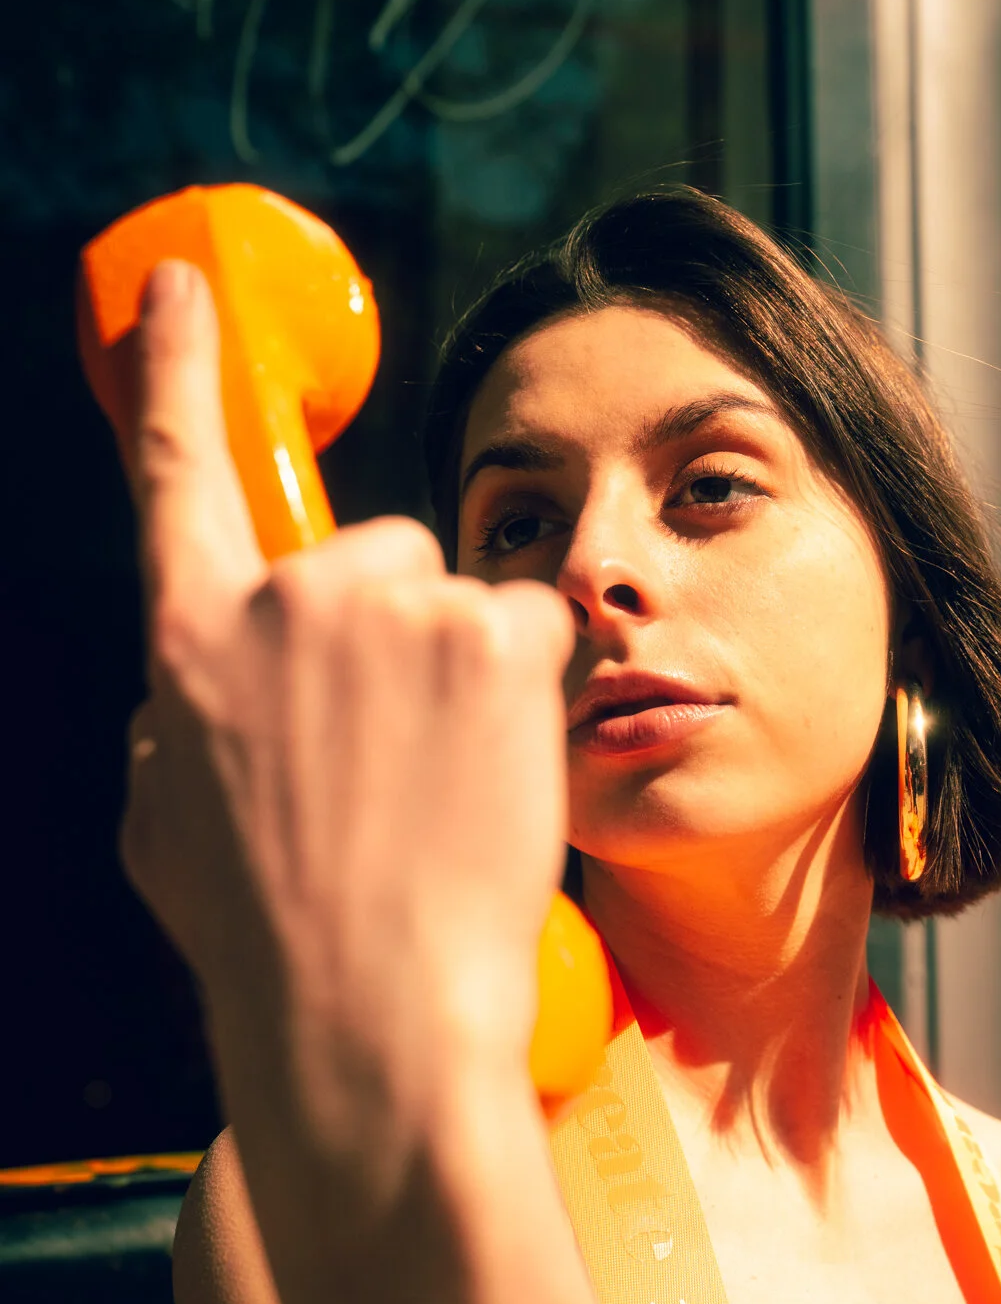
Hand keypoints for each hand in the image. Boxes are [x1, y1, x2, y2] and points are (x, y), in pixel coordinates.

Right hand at [121, 260, 573, 1153]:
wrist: (373, 1012)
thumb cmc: (269, 939)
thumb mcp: (170, 827)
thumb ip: (180, 725)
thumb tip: (198, 687)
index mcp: (191, 643)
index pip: (176, 473)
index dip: (172, 370)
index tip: (178, 291)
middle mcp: (287, 600)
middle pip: (367, 553)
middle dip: (391, 632)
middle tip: (393, 754)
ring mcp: (395, 608)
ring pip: (453, 598)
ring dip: (460, 672)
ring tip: (439, 788)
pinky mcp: (496, 631)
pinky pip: (527, 628)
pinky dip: (526, 691)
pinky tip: (492, 774)